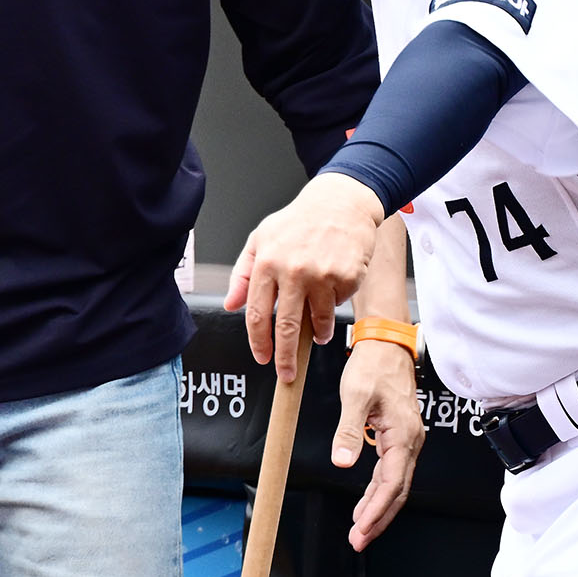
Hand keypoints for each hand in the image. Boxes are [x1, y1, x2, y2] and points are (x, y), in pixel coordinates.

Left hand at [225, 173, 384, 380]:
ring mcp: (322, 275)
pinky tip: (332, 290)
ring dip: (317, 335)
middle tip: (287, 373)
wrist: (341, 202)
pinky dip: (334, 306)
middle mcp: (293, 271)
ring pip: (317, 322)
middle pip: (285, 328)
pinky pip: (338, 306)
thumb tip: (230, 305)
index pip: (257, 314)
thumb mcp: (261, 240)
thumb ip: (243, 275)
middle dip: (285, 358)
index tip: (262, 358)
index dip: (258, 342)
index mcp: (267, 263)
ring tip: (318, 333)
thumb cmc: (298, 222)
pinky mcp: (346, 277)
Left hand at [331, 338, 423, 549]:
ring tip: (361, 528)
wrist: (386, 345)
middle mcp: (411, 441)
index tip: (361, 529)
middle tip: (358, 540)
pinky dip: (380, 490)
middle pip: (398, 491)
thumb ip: (349, 431)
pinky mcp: (400, 435)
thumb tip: (343, 462)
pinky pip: (392, 471)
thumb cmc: (373, 366)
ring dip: (379, 507)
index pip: (392, 484)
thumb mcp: (354, 396)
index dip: (376, 510)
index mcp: (403, 435)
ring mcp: (408, 439)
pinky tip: (367, 501)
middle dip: (378, 518)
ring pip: (396, 483)